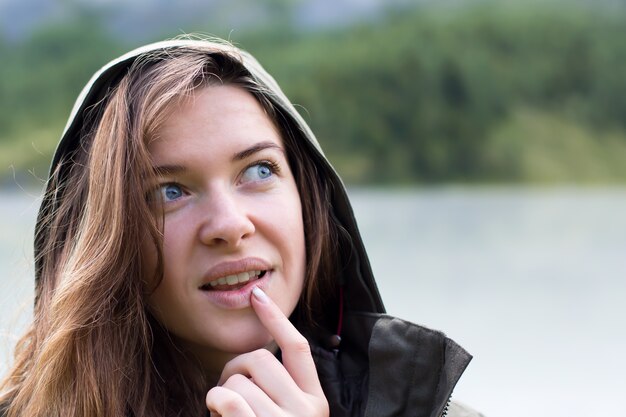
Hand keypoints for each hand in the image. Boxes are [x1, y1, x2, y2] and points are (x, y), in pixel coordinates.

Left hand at [205, 286, 329, 416]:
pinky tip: (216, 415)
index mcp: (316, 402)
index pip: (298, 347)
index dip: (276, 319)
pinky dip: (214, 403)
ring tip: (223, 414)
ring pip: (239, 381)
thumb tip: (252, 360)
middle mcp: (306, 411)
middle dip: (234, 368)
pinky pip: (228, 399)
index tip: (257, 294)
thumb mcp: (286, 416)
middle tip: (222, 392)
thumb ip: (280, 390)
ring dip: (221, 395)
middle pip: (261, 359)